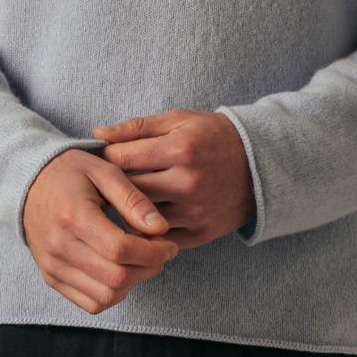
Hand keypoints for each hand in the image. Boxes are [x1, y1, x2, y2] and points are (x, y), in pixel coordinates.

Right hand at [23, 147, 180, 315]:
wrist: (27, 181)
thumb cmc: (70, 171)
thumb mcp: (104, 170)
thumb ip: (133, 199)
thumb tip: (161, 227)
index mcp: (74, 217)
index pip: (120, 250)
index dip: (153, 252)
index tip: (168, 243)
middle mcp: (60, 247)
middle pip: (116, 278)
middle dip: (149, 268)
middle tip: (161, 251)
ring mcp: (53, 267)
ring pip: (105, 297)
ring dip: (134, 283)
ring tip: (142, 260)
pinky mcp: (51, 278)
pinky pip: (90, 303)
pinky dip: (113, 293)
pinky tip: (122, 270)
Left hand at [92, 109, 255, 247]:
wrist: (258, 165)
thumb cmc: (211, 137)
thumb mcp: (178, 121)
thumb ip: (136, 127)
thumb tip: (98, 134)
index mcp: (179, 148)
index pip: (123, 158)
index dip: (105, 158)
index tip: (99, 159)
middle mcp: (187, 182)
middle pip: (129, 190)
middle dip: (110, 187)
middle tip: (100, 184)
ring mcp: (194, 211)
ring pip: (141, 217)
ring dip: (126, 211)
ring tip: (116, 202)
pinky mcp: (200, 233)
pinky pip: (160, 236)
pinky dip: (147, 229)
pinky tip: (140, 218)